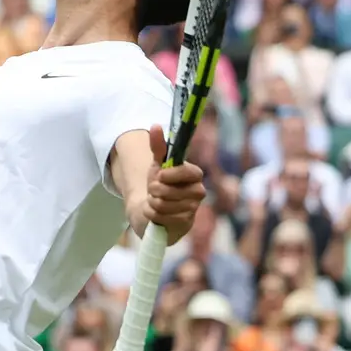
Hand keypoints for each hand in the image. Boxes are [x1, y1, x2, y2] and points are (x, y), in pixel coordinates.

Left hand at [129, 125, 203, 242]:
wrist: (158, 210)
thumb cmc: (161, 184)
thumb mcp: (157, 164)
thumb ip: (158, 146)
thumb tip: (155, 126)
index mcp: (195, 174)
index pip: (186, 172)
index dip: (169, 175)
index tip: (159, 175)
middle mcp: (199, 191)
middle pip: (168, 190)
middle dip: (153, 190)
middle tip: (154, 190)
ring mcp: (193, 209)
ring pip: (162, 204)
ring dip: (151, 203)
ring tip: (155, 201)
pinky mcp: (185, 224)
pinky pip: (161, 217)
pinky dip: (152, 215)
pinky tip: (156, 213)